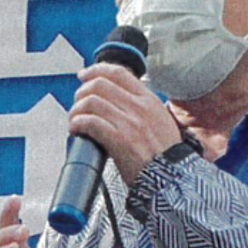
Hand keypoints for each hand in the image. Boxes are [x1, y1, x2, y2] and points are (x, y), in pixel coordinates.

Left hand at [68, 64, 182, 185]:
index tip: (84, 76)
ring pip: (91, 101)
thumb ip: (140, 107)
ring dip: (76, 110)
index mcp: (148, 100)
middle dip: (81, 92)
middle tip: (77, 105)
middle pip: (99, 84)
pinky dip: (77, 124)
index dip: (96, 70)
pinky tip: (76, 131)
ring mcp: (129, 122)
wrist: (172, 177)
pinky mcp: (119, 139)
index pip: (118, 72)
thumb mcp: (159, 120)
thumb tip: (115, 99)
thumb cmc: (164, 155)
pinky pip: (90, 122)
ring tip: (75, 121)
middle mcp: (139, 107)